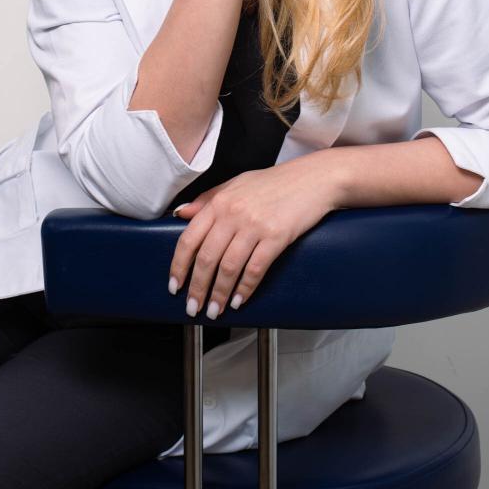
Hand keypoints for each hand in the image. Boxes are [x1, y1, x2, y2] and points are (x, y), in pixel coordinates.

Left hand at [167, 154, 335, 317]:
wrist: (313, 178)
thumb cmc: (276, 181)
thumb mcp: (236, 183)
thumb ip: (208, 199)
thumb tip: (182, 214)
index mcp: (220, 201)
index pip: (189, 239)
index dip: (179, 266)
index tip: (175, 285)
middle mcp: (233, 213)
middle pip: (207, 258)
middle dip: (197, 288)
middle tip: (193, 306)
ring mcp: (255, 225)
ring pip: (228, 268)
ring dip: (219, 294)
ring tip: (214, 310)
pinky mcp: (276, 237)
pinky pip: (255, 269)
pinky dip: (245, 289)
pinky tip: (239, 300)